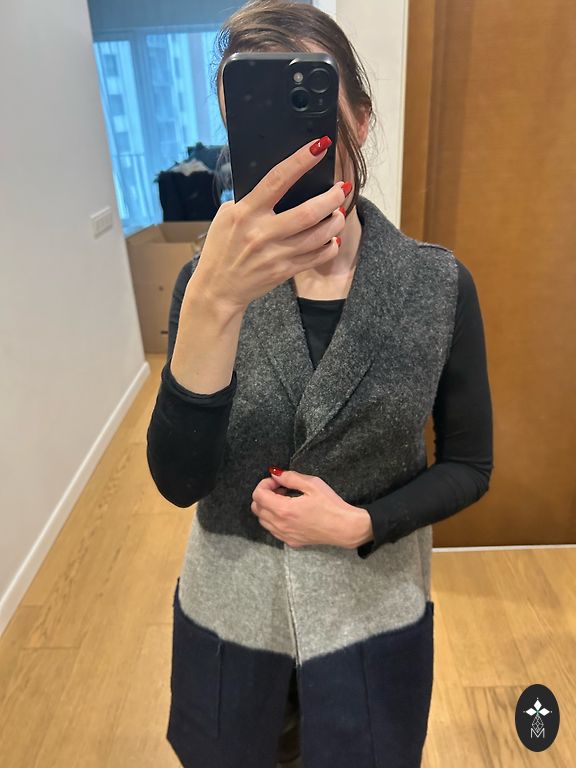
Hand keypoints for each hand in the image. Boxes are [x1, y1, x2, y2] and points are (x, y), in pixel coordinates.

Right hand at [191, 136, 349, 311]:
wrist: (217, 288)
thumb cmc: (221, 248)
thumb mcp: (227, 217)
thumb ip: (250, 200)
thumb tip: (279, 181)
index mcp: (245, 213)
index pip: (277, 180)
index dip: (301, 161)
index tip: (319, 146)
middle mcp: (262, 233)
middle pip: (309, 211)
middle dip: (332, 197)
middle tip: (341, 188)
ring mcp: (275, 254)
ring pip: (319, 235)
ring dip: (335, 221)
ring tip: (338, 212)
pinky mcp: (284, 271)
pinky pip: (317, 256)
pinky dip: (330, 245)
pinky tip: (331, 238)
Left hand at [250, 469, 373, 548]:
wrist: (345, 528)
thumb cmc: (331, 505)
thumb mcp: (312, 484)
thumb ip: (290, 478)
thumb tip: (275, 473)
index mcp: (284, 509)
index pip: (258, 495)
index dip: (264, 484)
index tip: (278, 481)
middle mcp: (280, 525)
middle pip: (256, 508)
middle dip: (264, 495)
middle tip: (281, 489)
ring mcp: (285, 536)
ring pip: (262, 521)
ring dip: (268, 508)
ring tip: (286, 500)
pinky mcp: (291, 542)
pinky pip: (273, 530)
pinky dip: (274, 520)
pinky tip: (290, 513)